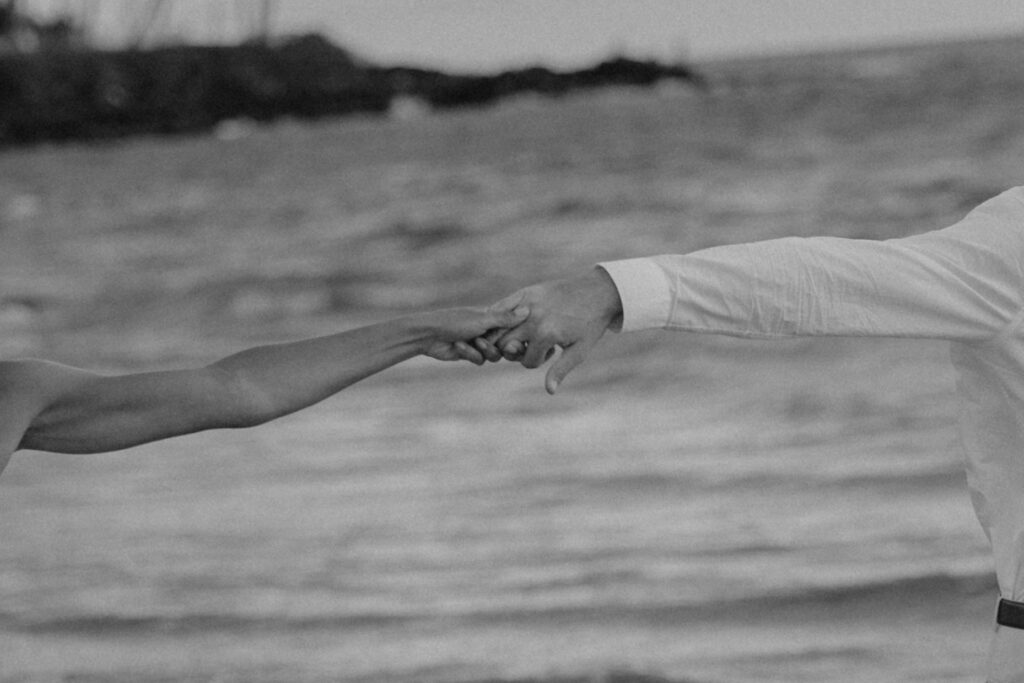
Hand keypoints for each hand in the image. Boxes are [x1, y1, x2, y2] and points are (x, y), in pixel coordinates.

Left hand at [420, 303, 527, 363]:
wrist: (428, 334)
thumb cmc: (454, 321)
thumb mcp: (483, 319)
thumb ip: (506, 318)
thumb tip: (528, 309)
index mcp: (491, 317)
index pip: (513, 327)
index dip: (517, 335)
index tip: (520, 339)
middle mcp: (487, 329)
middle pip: (506, 344)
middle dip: (502, 346)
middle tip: (502, 346)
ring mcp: (478, 342)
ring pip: (494, 354)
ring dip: (485, 350)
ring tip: (475, 343)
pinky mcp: (469, 354)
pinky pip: (480, 360)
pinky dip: (471, 354)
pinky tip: (460, 346)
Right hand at [487, 267, 621, 393]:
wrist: (599, 292)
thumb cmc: (591, 324)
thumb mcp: (579, 351)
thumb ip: (560, 370)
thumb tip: (549, 391)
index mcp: (545, 334)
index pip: (526, 361)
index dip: (538, 362)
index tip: (552, 351)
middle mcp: (532, 318)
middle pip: (505, 346)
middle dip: (516, 352)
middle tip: (531, 346)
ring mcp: (527, 303)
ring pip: (499, 328)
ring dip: (506, 336)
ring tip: (524, 335)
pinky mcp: (525, 292)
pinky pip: (500, 307)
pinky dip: (498, 318)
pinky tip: (509, 323)